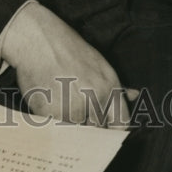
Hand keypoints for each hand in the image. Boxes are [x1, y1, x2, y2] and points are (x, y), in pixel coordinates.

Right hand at [2, 1, 137, 127]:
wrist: (36, 37)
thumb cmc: (66, 48)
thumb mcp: (98, 62)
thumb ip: (115, 85)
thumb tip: (134, 96)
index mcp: (110, 87)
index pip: (121, 124)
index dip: (112, 132)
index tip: (103, 133)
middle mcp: (96, 98)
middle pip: (98, 131)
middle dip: (87, 128)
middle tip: (74, 116)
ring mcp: (74, 106)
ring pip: (76, 133)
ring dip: (68, 126)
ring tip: (58, 106)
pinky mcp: (53, 112)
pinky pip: (55, 130)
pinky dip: (51, 124)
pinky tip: (47, 105)